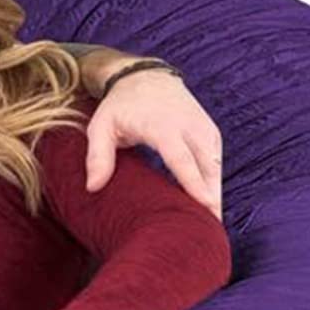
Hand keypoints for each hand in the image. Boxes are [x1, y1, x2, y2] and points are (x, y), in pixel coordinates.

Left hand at [84, 67, 223, 217]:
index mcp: (162, 125)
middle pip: (206, 166)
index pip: (181, 158)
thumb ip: (97, 155)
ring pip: (215, 166)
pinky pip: (216, 162)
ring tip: (211, 227)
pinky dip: (214, 184)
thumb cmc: (119, 106)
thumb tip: (93, 187)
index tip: (204, 207)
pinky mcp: (210, 133)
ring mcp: (203, 128)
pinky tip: (209, 207)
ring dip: (215, 195)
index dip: (193, 184)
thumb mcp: (100, 126)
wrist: (145, 77)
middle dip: (211, 198)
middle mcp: (189, 126)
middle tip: (210, 232)